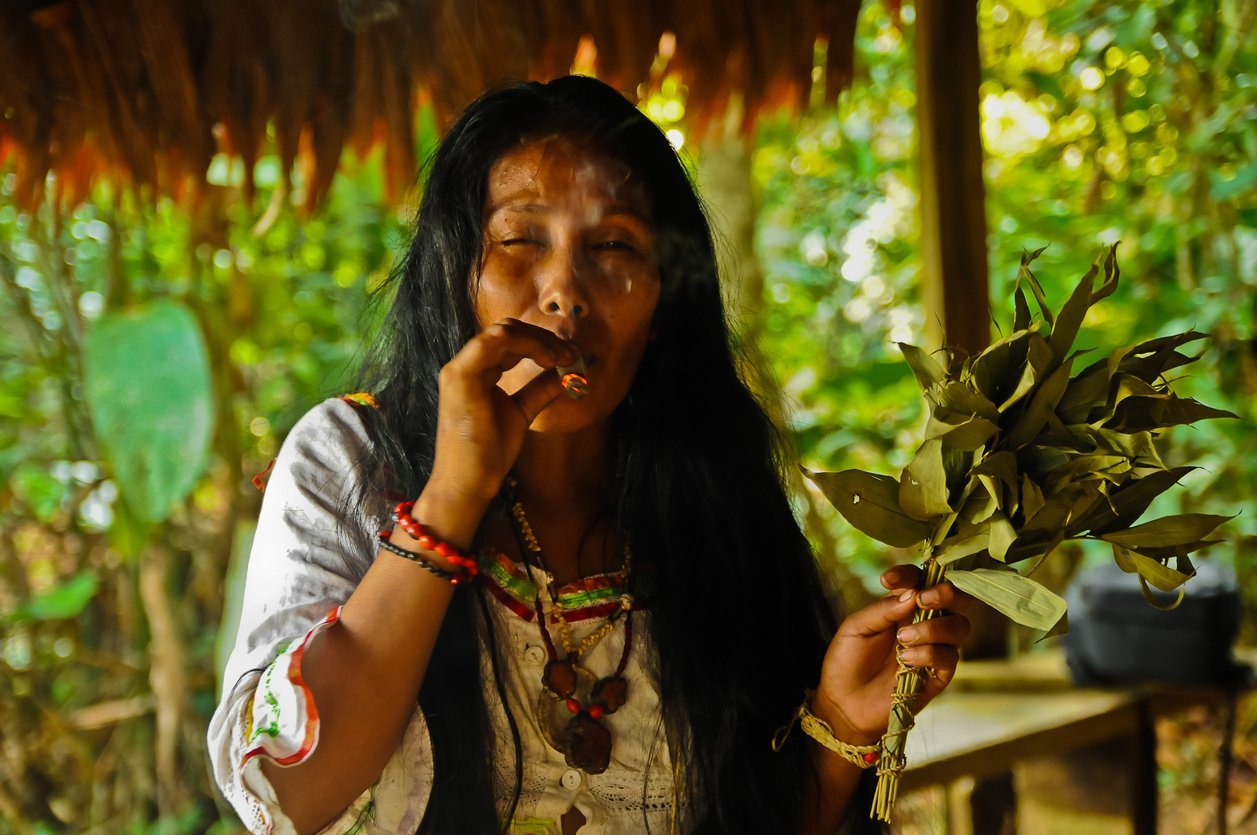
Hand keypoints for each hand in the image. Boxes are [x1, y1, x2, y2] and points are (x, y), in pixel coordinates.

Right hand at [425, 318, 575, 506]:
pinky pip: (493, 342)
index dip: (541, 341)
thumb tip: (567, 372)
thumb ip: (540, 389)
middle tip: (571, 354)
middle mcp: (465, 364)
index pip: (509, 339)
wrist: (469, 482)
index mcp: (476, 371)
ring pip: (502, 331)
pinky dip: (526, 343)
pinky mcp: (461, 377)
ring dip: (539, 340)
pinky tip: (547, 359)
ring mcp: (460, 369)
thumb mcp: (522, 412)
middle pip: (507, 330)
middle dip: (543, 337)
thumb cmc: (489, 452)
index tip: (569, 356)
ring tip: (562, 357)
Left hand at [812, 565, 971, 744]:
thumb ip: (882, 610)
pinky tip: (906, 660)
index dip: (910, 575)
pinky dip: (930, 654)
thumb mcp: (856, 628)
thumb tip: (912, 594)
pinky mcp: (937, 676)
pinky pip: (949, 658)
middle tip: (922, 599)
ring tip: (903, 638)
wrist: (843, 704)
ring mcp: (934, 650)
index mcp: (903, 607)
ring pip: (959, 626)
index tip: (887, 580)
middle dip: (945, 593)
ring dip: (934, 627)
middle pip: (956, 599)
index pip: (920, 580)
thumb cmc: (846, 661)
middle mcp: (924, 624)